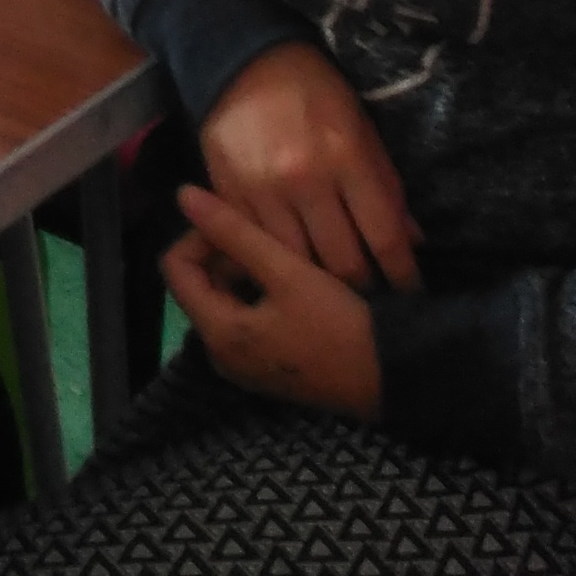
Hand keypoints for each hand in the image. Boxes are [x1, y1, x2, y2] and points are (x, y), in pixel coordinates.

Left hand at [165, 184, 384, 416]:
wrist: (401, 379)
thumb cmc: (342, 325)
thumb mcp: (288, 272)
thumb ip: (234, 232)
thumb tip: (183, 195)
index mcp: (217, 333)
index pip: (175, 266)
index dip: (200, 235)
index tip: (238, 221)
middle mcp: (223, 355)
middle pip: (200, 284)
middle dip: (226, 253)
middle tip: (268, 235)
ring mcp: (248, 365)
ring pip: (227, 299)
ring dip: (247, 271)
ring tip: (287, 252)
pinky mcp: (273, 367)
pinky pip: (249, 319)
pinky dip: (262, 293)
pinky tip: (297, 278)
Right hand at [195, 41, 421, 292]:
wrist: (243, 61)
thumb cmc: (316, 92)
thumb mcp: (363, 129)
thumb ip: (386, 186)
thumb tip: (411, 241)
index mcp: (346, 158)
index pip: (384, 237)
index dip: (404, 273)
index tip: (411, 290)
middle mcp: (303, 179)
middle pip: (343, 261)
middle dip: (364, 285)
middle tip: (373, 293)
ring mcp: (260, 189)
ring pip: (298, 262)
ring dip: (320, 279)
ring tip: (334, 286)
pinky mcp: (227, 192)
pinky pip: (257, 244)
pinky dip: (277, 258)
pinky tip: (290, 264)